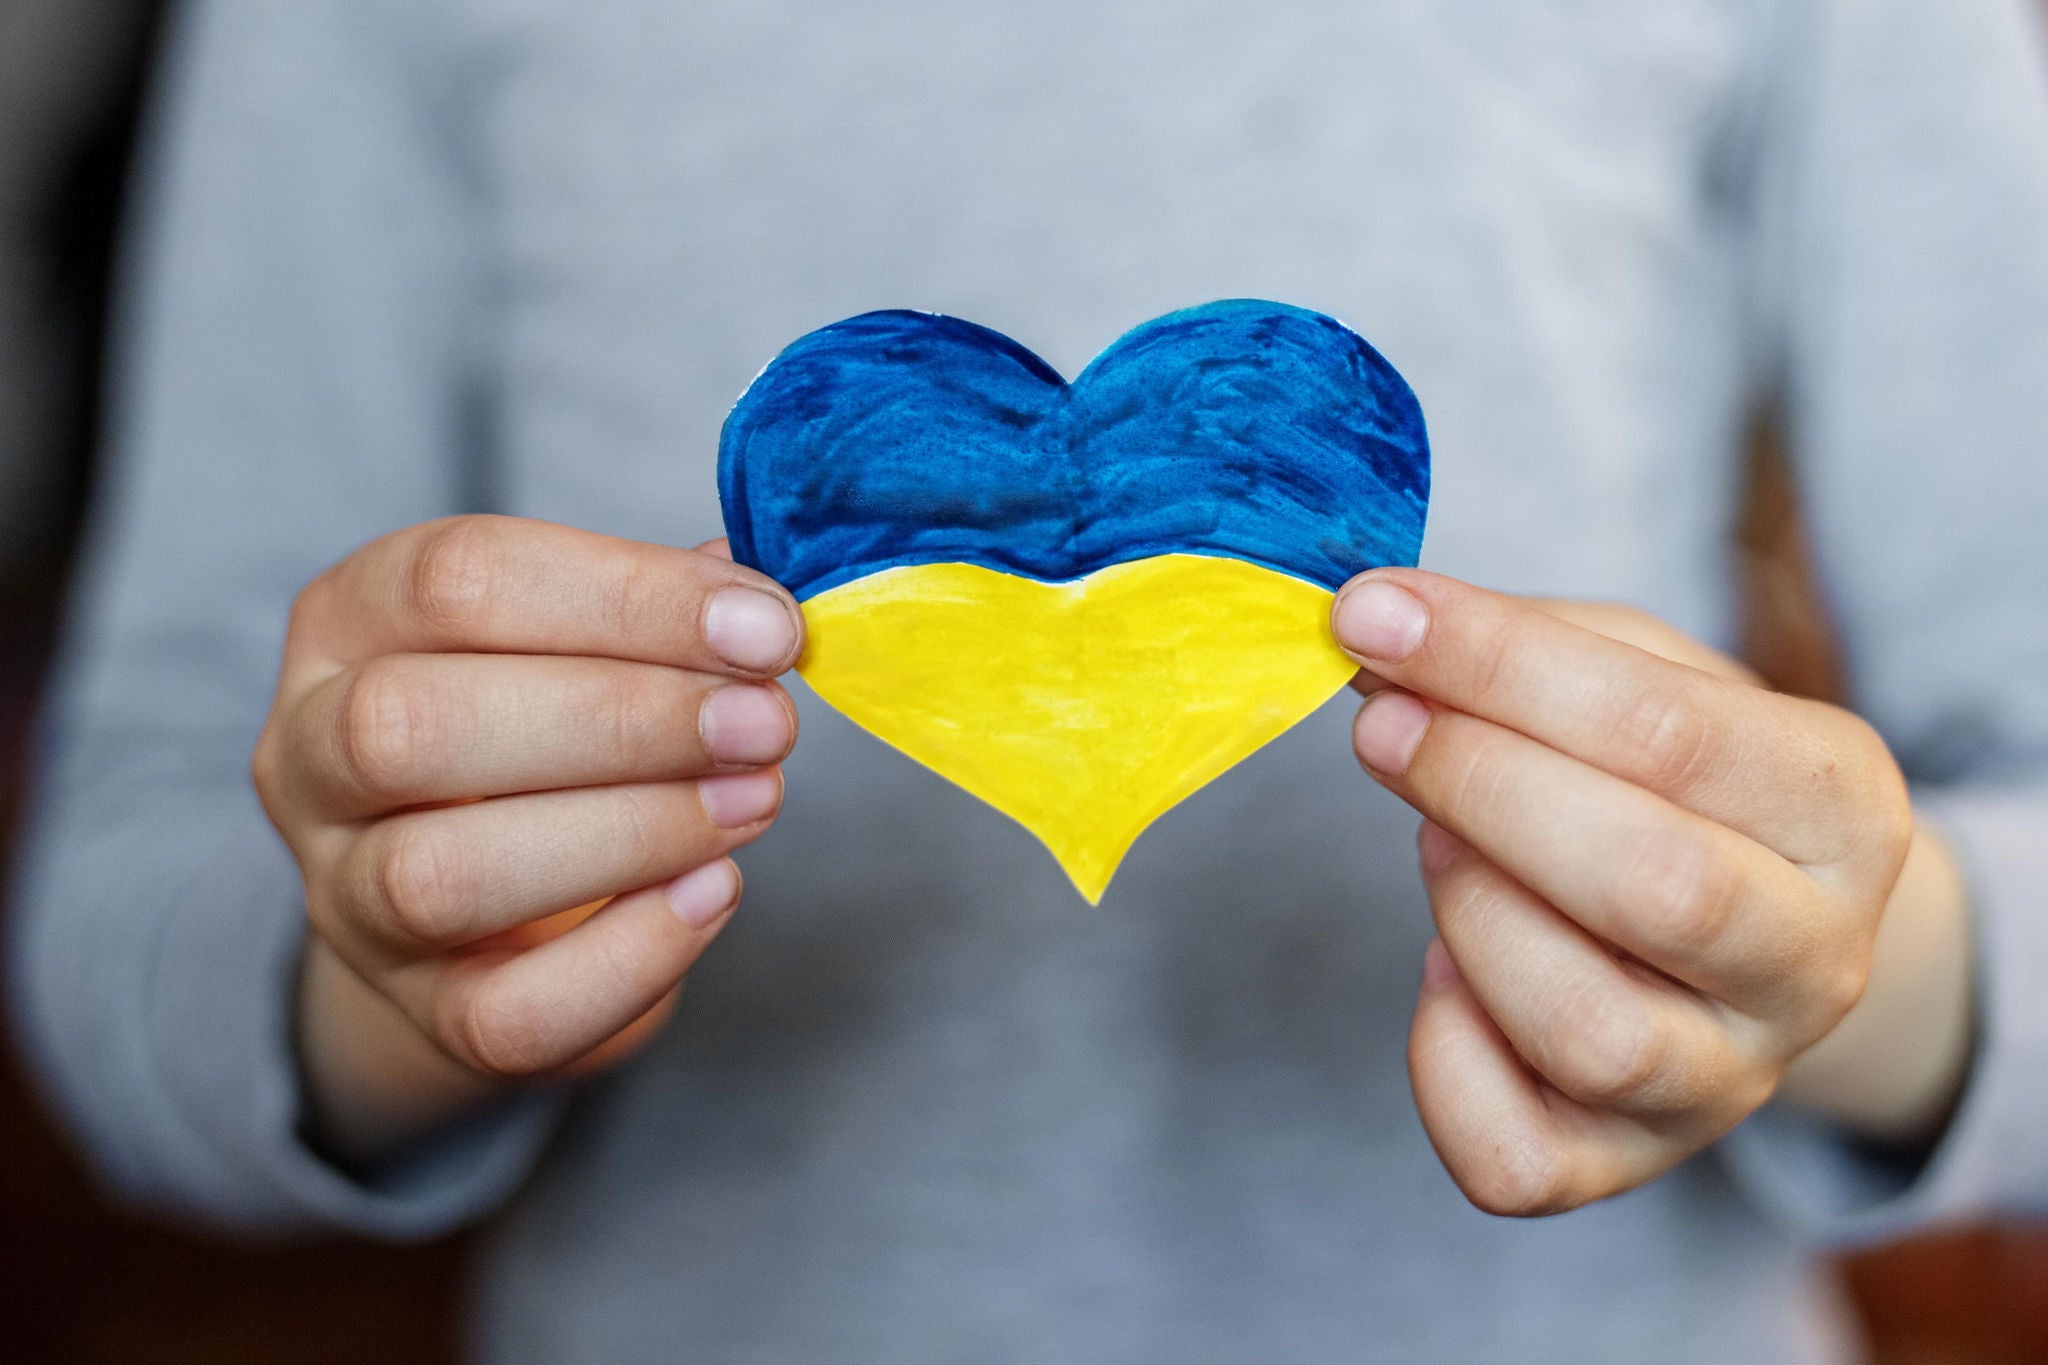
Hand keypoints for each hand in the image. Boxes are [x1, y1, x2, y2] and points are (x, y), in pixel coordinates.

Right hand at [253, 516, 802, 1162]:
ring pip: (441, 876)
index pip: (455, 579)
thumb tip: (757, 605)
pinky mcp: (418, 1012)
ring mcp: (347, 898)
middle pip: (414, 724)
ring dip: (631, 831)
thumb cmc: (547, 731)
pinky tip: (715, 891)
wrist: (493, 912)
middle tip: (765, 723)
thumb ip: (661, 611)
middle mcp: (312, 755)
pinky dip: (631, 955)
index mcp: (351, 620)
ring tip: (754, 799)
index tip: (764, 627)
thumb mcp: (580, 641)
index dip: (625, 596)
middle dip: (620, 719)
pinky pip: (507, 1012)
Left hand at [1331, 569, 1972, 1215]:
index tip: (1376, 614)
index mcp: (1842, 807)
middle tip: (1385, 725)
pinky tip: (1443, 970)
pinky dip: (1444, 1055)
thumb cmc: (1671, 776)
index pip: (1673, 733)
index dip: (1503, 667)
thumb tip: (1379, 632)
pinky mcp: (1629, 1162)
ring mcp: (1728, 1081)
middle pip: (1652, 889)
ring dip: (1471, 913)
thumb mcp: (1641, 675)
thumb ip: (1527, 649)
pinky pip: (1515, 1159)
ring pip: (1590, 1033)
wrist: (1747, 922)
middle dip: (1481, 785)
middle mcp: (1811, 962)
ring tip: (1439, 842)